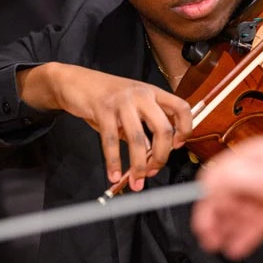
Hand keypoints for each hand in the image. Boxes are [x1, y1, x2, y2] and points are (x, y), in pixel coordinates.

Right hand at [17, 63, 191, 190]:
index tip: (177, 146)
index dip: (185, 129)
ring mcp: (122, 101)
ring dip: (138, 165)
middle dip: (161, 155)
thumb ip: (143, 128)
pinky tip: (114, 175)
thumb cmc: (107, 97)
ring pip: (138, 138)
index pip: (181, 108)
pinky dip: (113, 162)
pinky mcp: (103, 109)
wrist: (76, 81)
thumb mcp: (131, 108)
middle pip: (163, 128)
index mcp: (153, 93)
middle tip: (154, 170)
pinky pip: (111, 140)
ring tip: (137, 181)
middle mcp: (142, 95)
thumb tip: (152, 156)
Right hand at [192, 137, 262, 259]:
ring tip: (219, 244)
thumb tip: (207, 185)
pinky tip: (237, 247)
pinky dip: (243, 236)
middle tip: (207, 235)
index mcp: (254, 156)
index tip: (202, 215)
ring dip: (226, 228)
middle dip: (214, 215)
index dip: (207, 195)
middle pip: (226, 195)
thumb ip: (234, 179)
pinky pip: (254, 224)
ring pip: (238, 212)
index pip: (218, 174)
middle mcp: (260, 173)